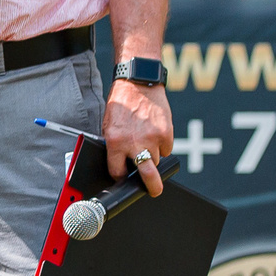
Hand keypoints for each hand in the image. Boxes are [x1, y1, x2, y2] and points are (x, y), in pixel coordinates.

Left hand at [104, 77, 173, 196]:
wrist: (138, 84)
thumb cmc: (121, 104)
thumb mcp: (109, 125)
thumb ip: (115, 145)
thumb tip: (120, 164)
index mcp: (115, 142)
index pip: (117, 171)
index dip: (120, 176)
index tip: (123, 178)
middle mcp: (134, 143)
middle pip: (147, 174)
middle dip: (152, 187)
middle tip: (154, 191)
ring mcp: (153, 138)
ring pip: (156, 161)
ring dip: (152, 157)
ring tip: (146, 143)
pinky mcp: (167, 133)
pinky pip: (166, 148)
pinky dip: (162, 145)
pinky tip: (154, 133)